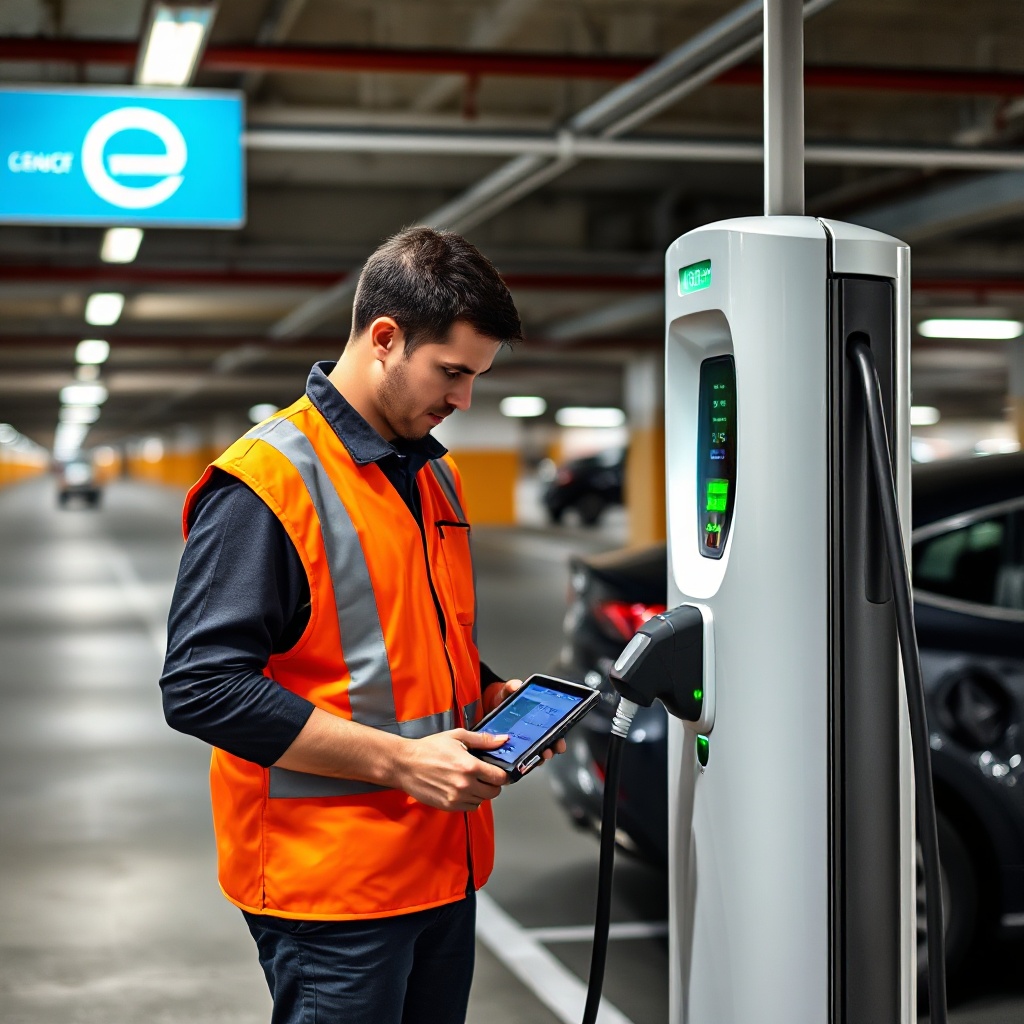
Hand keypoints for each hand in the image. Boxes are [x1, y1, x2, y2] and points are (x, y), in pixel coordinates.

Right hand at [395, 729, 510, 811]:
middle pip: (494, 792)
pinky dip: (470, 800)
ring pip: (482, 801)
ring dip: (481, 792)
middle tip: (485, 775)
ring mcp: (457, 798)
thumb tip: (503, 740)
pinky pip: (469, 808)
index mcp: (470, 766)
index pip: (500, 777)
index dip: (502, 774)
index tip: (500, 771)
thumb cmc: (429, 748)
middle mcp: (465, 785)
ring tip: (470, 781)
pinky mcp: (448, 806)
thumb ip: (482, 740)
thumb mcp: (457, 737)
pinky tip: (462, 789)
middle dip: (492, 784)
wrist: (405, 764)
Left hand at [482, 679, 566, 761]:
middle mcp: (533, 733)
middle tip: (548, 751)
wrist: (488, 706)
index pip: (553, 731)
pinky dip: (522, 761)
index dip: (559, 738)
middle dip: (550, 750)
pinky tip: (522, 762)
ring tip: (537, 758)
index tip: (560, 742)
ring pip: (535, 754)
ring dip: (538, 758)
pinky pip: (518, 759)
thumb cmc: (503, 698)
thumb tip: (516, 685)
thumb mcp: (507, 691)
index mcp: (538, 719)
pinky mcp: (510, 749)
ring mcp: (522, 742)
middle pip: (547, 745)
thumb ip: (512, 686)